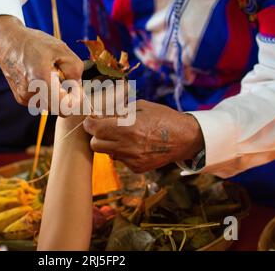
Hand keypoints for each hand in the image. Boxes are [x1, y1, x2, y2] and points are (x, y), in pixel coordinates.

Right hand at [0, 15, 83, 108]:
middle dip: (66, 96)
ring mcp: (24, 97)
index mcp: (42, 80)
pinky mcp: (20, 98)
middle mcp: (31, 93)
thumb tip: (77, 87)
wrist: (8, 42)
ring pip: (50, 105)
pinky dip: (46, 92)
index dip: (75, 101)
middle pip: (59, 108)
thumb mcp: (61, 49)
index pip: (64, 108)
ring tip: (50, 74)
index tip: (77, 88)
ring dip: (56, 94)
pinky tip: (41, 77)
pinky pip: (41, 101)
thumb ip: (75, 69)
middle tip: (64, 76)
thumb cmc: (35, 43)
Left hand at [83, 100, 204, 172]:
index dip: (90, 123)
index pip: (94, 128)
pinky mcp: (137, 168)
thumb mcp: (139, 107)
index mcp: (126, 127)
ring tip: (123, 136)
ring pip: (107, 153)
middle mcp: (127, 145)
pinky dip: (123, 152)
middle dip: (97, 136)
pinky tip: (135, 145)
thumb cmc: (161, 117)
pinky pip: (120, 160)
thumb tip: (99, 112)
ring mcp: (131, 159)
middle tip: (104, 129)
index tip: (91, 120)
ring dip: (110, 144)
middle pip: (95, 144)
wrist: (184, 138)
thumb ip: (118, 111)